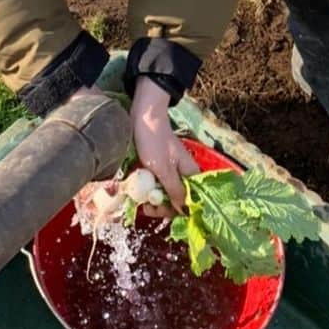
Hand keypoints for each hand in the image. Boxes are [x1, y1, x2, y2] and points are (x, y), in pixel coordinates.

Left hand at [131, 76, 197, 210]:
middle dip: (161, 206)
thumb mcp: (164, 169)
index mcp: (190, 174)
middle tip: (144, 206)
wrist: (143, 117)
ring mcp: (171, 170)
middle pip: (176, 199)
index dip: (175, 210)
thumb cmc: (155, 141)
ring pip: (165, 192)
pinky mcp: (159, 166)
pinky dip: (148, 187)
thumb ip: (175, 190)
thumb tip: (185, 212)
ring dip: (152, 197)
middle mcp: (183, 174)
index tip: (157, 211)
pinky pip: (157, 183)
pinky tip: (138, 188)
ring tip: (138, 198)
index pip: (189, 202)